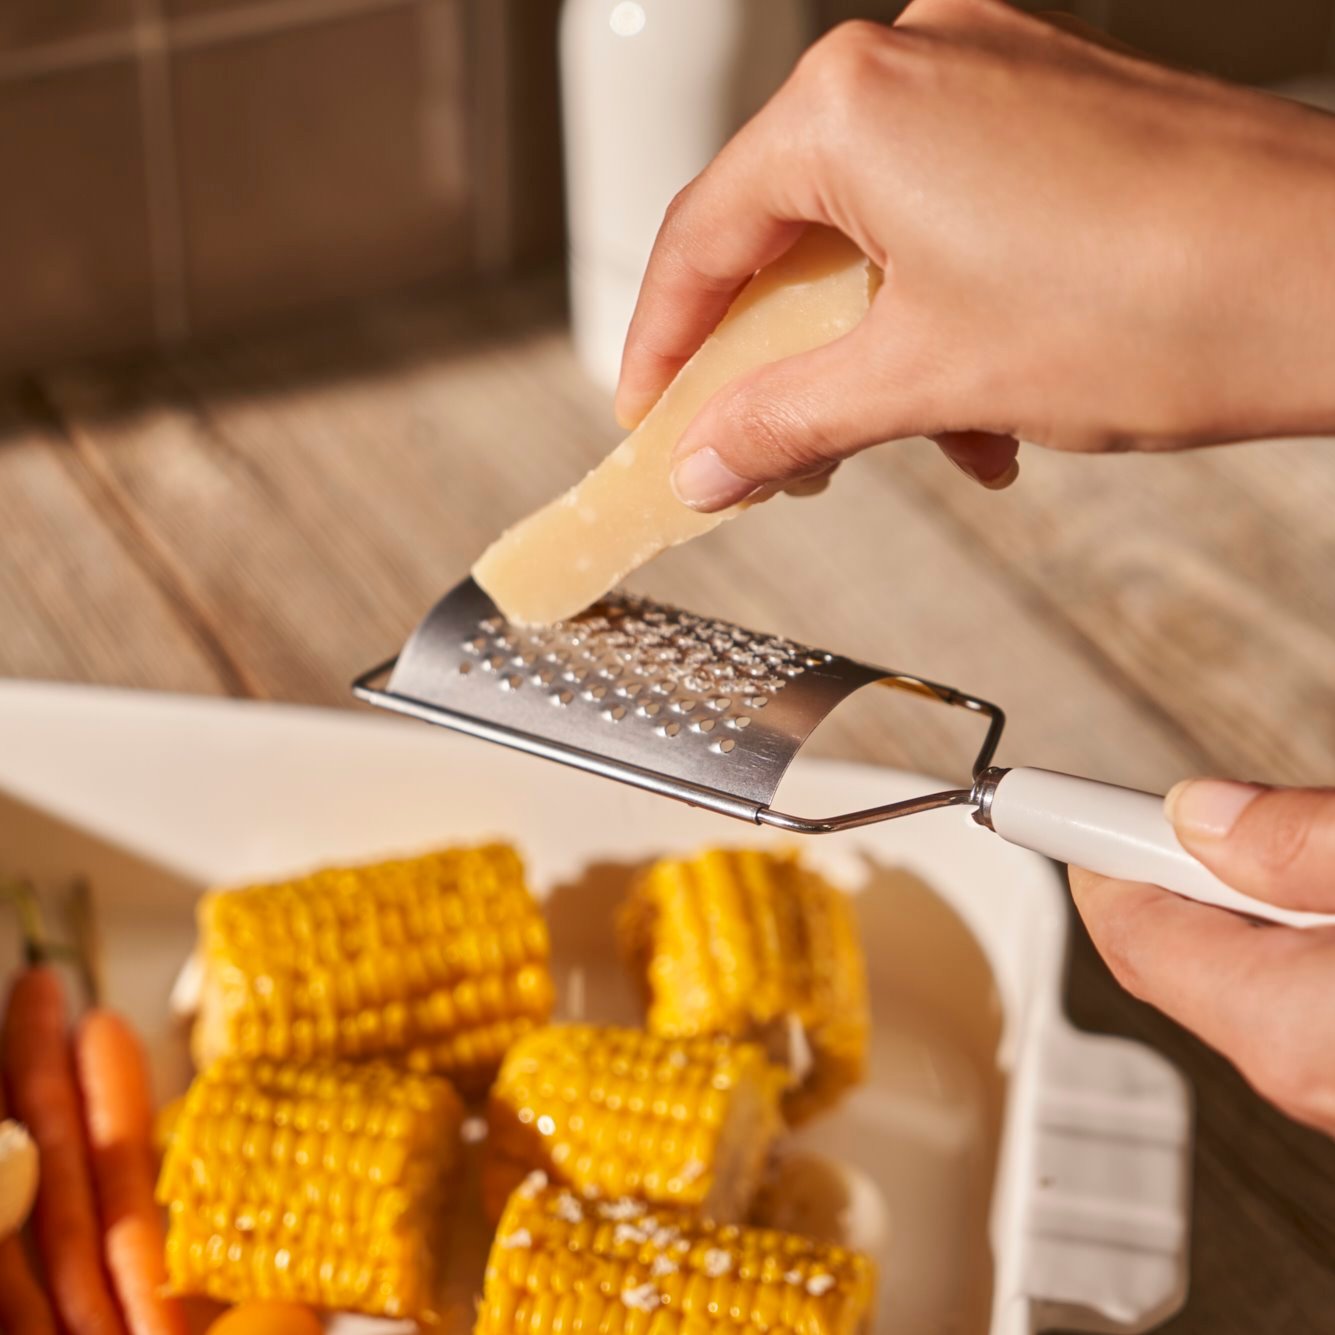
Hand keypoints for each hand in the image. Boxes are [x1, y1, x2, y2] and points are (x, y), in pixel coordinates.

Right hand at [616, 0, 1334, 511]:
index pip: (701, 238)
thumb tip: (705, 459)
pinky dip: (938, 316)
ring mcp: (989, 77)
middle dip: (773, 364)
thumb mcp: (922, 381)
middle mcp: (912, 64)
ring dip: (868, 356)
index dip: (662, 347)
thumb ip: (784, 420)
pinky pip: (945, 220)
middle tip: (763, 453)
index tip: (650, 418)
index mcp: (851, 107)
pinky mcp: (1051, 110)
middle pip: (783, 236)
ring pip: (870, 237)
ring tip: (905, 442)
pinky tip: (980, 402)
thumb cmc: (1154, 305)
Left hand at [1071, 781, 1334, 1135]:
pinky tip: (1311, 901)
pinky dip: (1279, 943)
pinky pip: (1290, 1003)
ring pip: (1236, 977)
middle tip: (1148, 806)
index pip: (1129, 931)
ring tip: (1260, 840)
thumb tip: (1200, 816)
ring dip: (1229, 901)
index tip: (1047, 804)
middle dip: (1160, 866)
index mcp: (1288, 1025)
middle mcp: (1304, 1076)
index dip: (1088, 850)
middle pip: (1174, 954)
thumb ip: (1295, 844)